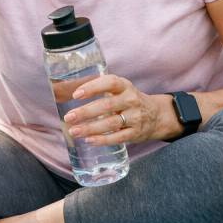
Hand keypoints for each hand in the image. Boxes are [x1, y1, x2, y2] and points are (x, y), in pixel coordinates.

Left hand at [62, 74, 181, 144]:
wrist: (156, 115)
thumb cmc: (128, 100)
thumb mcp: (120, 89)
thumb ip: (100, 88)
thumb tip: (66, 90)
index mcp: (125, 86)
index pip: (110, 82)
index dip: (93, 87)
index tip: (76, 95)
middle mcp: (131, 100)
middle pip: (107, 105)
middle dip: (86, 112)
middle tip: (69, 117)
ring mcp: (135, 117)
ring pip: (110, 123)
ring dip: (90, 128)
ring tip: (74, 131)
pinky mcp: (136, 133)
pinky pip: (118, 137)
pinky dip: (103, 140)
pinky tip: (89, 140)